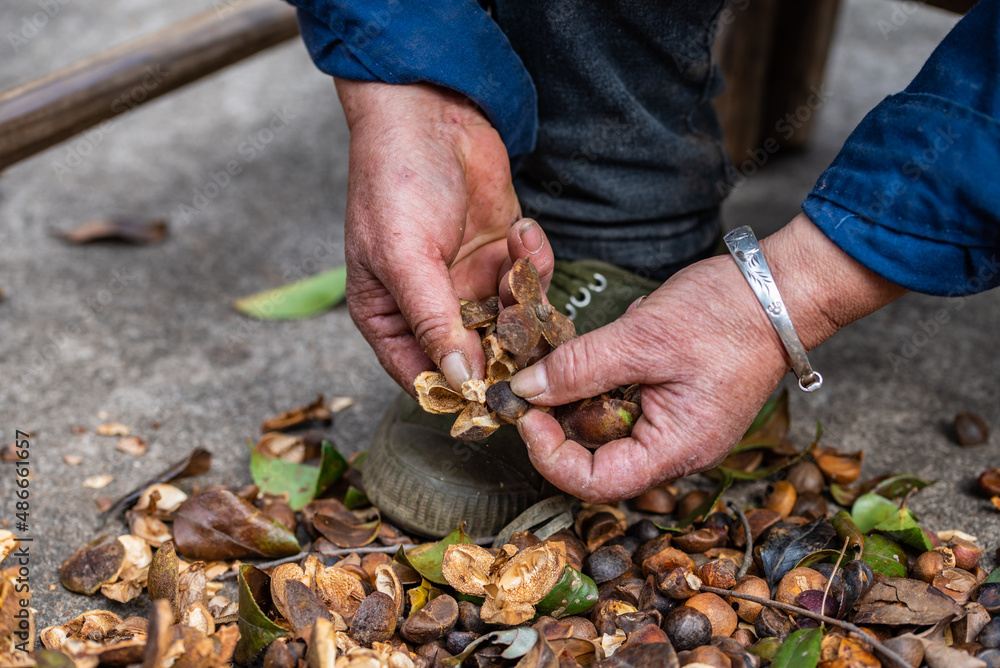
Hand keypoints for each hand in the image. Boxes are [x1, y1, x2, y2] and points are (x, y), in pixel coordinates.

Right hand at [336, 80, 553, 391]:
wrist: (429, 113)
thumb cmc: (395, 181)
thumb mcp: (404, 256)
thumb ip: (432, 319)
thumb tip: (460, 379)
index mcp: (390, 317)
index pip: (423, 377)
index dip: (457, 393)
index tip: (494, 401)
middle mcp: (431, 308)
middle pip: (475, 358)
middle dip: (505, 352)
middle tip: (530, 344)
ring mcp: (469, 284)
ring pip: (511, 324)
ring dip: (525, 303)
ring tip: (519, 266)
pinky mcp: (502, 257)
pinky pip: (530, 283)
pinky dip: (535, 265)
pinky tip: (524, 232)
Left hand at [509, 214, 906, 502]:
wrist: (781, 290)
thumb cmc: (729, 315)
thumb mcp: (644, 336)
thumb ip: (581, 367)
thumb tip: (525, 390)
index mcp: (674, 450)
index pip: (593, 483)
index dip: (549, 454)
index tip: (525, 411)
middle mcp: (671, 449)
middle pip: (592, 457)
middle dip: (556, 417)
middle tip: (532, 376)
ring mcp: (671, 426)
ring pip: (601, 426)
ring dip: (575, 393)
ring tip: (566, 353)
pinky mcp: (668, 402)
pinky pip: (619, 402)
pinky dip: (599, 377)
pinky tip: (601, 346)